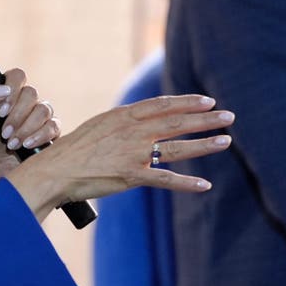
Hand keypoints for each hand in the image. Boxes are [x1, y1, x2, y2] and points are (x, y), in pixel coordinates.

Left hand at [0, 69, 60, 194]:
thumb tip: (3, 90)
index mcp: (8, 93)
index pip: (17, 76)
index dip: (12, 89)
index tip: (1, 111)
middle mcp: (26, 102)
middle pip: (32, 93)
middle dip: (17, 115)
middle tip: (4, 134)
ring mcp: (39, 117)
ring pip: (44, 109)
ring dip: (27, 127)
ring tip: (12, 144)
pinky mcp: (50, 133)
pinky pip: (54, 126)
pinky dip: (40, 135)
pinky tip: (26, 145)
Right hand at [6, 94, 234, 220]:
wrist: (56, 168)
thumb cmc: (75, 148)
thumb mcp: (100, 124)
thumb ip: (123, 121)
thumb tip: (141, 118)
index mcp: (125, 115)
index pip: (163, 105)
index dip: (188, 102)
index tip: (208, 100)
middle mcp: (133, 130)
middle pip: (177, 121)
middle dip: (205, 118)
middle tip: (229, 116)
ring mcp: (134, 152)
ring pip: (177, 146)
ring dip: (204, 144)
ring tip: (226, 141)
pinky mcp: (131, 175)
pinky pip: (164, 179)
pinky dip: (186, 182)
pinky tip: (204, 185)